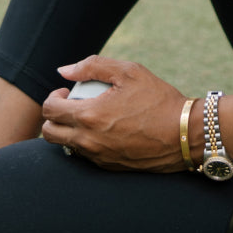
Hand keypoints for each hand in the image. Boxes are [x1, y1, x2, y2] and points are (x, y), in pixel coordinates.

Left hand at [41, 55, 188, 172]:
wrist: (183, 133)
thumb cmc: (157, 99)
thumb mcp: (129, 72)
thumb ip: (93, 66)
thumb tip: (64, 70)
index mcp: (89, 115)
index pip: (49, 110)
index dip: (54, 97)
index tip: (69, 91)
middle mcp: (87, 140)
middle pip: (49, 133)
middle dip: (54, 116)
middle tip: (73, 104)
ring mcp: (97, 157)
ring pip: (65, 146)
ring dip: (69, 130)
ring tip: (92, 116)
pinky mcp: (107, 167)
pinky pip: (84, 155)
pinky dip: (86, 142)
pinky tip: (107, 129)